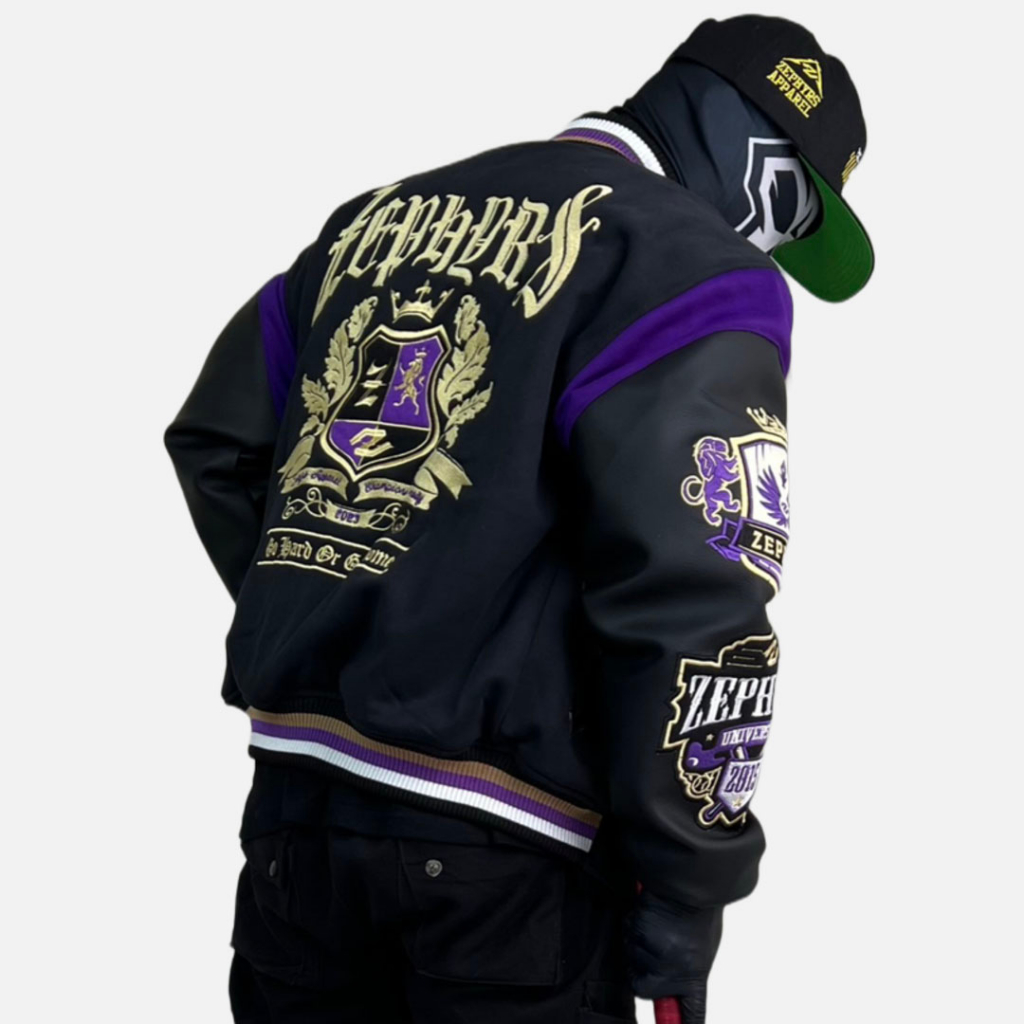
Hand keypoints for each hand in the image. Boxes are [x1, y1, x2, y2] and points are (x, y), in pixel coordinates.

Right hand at [626, 890, 722, 1022]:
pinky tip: (648, 916)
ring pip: (632, 959)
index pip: (691, 1015)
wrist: (690, 880)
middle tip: (656, 946)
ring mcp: (657, 953)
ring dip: (638, 943)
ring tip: (657, 925)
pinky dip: (633, 927)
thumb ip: (685, 972)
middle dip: (641, 968)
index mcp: (696, 976)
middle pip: (643, 988)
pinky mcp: (641, 934)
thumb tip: (671, 995)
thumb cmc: (697, 912)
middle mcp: (677, 971)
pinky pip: (627, 937)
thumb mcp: (699, 948)